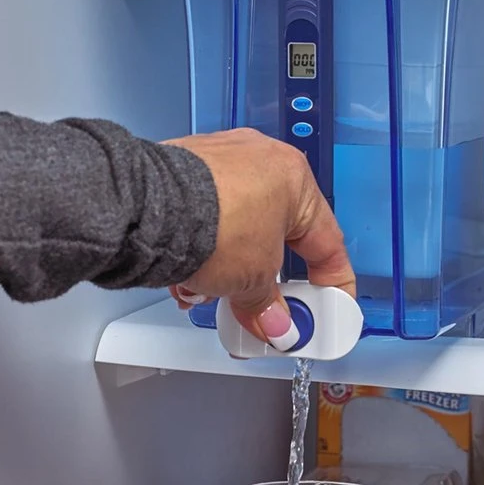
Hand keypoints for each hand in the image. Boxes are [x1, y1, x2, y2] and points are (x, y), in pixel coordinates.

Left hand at [164, 129, 355, 348]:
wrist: (149, 209)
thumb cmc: (214, 224)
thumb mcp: (254, 278)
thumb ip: (268, 305)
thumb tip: (275, 324)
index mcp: (295, 179)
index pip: (326, 241)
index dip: (333, 282)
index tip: (331, 307)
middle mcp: (261, 161)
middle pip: (276, 236)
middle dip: (266, 282)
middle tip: (263, 312)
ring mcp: (220, 161)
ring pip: (238, 228)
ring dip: (228, 269)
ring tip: (209, 295)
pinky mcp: (185, 169)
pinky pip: (206, 216)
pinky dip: (202, 247)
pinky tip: (186, 274)